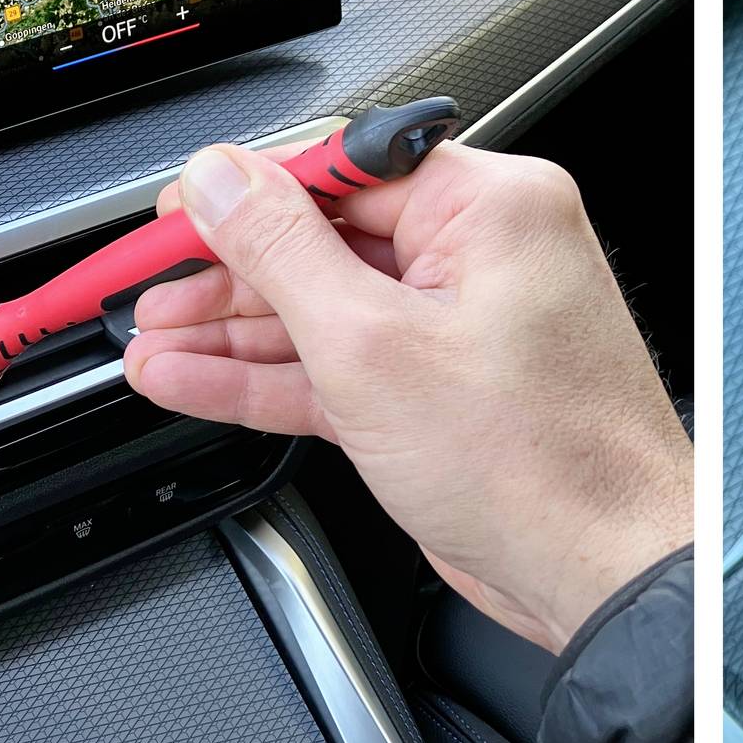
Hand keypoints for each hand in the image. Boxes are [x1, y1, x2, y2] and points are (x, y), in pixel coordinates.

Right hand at [123, 140, 691, 650]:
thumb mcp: (372, 345)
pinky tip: (189, 377)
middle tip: (142, 287)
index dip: (244, 191)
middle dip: (224, 272)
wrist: (600, 575)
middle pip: (321, 239)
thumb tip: (222, 182)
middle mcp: (479, 252)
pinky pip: (334, 365)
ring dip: (230, 330)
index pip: (340, 167)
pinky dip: (265, 376)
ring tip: (148, 339)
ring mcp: (455, 326)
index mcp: (489, 206)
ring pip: (319, 309)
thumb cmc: (538, 464)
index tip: (171, 217)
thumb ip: (282, 254)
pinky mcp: (434, 392)